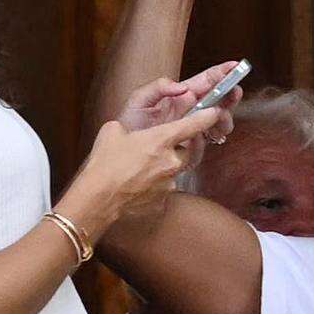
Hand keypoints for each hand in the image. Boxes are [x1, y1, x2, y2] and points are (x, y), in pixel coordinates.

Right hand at [65, 105, 230, 233]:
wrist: (98, 198)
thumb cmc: (104, 163)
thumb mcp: (112, 131)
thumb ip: (128, 127)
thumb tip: (127, 131)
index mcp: (160, 140)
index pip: (192, 125)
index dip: (206, 117)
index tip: (215, 113)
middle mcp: (171, 161)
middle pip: (186, 152)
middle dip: (177, 149)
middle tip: (157, 150)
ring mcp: (169, 183)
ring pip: (173, 171)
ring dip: (162, 169)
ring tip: (140, 171)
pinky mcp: (162, 200)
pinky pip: (163, 189)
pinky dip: (153, 186)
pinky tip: (136, 186)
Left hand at [116, 61, 243, 144]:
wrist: (120, 154)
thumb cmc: (129, 125)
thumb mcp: (139, 100)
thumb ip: (158, 88)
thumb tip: (183, 87)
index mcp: (180, 96)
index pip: (205, 82)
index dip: (221, 73)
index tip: (235, 67)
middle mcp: (190, 112)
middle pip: (218, 101)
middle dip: (229, 96)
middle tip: (234, 93)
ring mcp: (191, 130)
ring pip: (218, 122)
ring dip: (224, 118)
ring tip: (221, 118)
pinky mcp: (189, 150)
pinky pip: (205, 143)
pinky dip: (209, 138)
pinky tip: (206, 136)